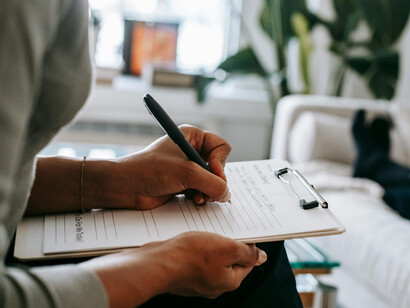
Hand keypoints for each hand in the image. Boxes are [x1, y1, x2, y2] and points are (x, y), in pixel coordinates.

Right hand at [81, 232, 266, 307]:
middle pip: (229, 261)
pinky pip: (195, 260)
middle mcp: (214, 285)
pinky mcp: (184, 275)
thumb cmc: (190, 256)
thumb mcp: (227, 248)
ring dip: (210, 245)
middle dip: (226, 244)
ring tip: (203, 234)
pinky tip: (190, 241)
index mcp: (229, 281)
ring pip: (211, 259)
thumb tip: (261, 257)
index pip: (247, 262)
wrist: (157, 263)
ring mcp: (197, 281)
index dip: (247, 245)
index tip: (242, 232)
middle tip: (221, 230)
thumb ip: (247, 253)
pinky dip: (195, 250)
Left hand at [111, 125, 231, 209]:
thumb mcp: (187, 173)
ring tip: (198, 197)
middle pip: (219, 166)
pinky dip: (201, 196)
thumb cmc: (151, 170)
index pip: (222, 147)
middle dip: (214, 180)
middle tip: (207, 190)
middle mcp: (192, 150)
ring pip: (212, 180)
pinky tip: (193, 200)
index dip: (221, 162)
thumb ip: (213, 183)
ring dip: (208, 191)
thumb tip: (227, 194)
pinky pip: (203, 190)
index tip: (214, 173)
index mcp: (193, 136)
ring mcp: (188, 168)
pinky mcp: (184, 183)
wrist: (126, 186)